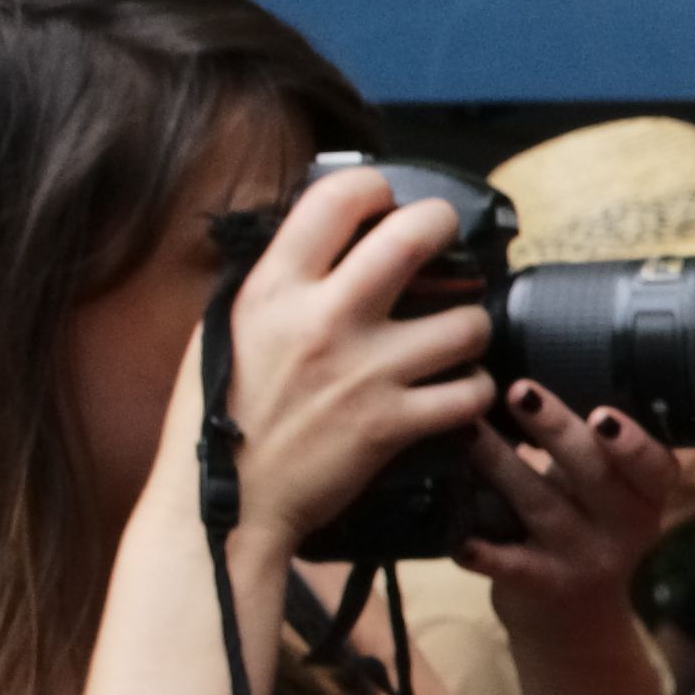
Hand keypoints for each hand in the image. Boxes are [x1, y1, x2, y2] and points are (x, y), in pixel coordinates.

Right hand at [170, 170, 492, 566]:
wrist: (223, 507)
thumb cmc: (218, 418)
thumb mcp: (228, 329)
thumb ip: (276, 285)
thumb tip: (320, 243)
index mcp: (272, 288)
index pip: (336, 197)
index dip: (376, 187)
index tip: (386, 201)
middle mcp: (323, 319)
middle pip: (415, 237)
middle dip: (445, 227)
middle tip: (449, 241)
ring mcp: (365, 371)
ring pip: (465, 319)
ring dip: (472, 324)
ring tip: (456, 335)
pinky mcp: (394, 423)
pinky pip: (471, 390)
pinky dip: (475, 390)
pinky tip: (458, 390)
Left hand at [460, 383, 694, 631]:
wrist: (573, 616)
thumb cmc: (584, 525)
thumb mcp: (608, 489)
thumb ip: (593, 446)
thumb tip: (544, 363)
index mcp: (647, 494)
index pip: (653, 465)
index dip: (631, 443)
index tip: (601, 414)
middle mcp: (625, 527)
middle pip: (592, 474)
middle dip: (556, 430)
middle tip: (520, 391)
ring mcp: (585, 559)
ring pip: (543, 507)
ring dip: (504, 467)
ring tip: (469, 432)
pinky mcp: (545, 586)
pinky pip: (514, 567)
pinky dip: (487, 553)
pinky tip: (461, 538)